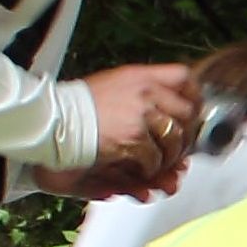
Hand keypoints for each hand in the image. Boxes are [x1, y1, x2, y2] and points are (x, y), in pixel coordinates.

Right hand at [68, 63, 205, 193]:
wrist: (54, 121)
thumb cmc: (78, 106)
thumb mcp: (113, 84)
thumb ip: (143, 93)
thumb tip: (173, 110)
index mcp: (140, 76)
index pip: (183, 77)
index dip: (193, 95)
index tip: (193, 110)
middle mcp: (145, 92)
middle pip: (186, 112)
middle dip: (185, 134)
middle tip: (178, 147)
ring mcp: (140, 116)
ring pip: (174, 141)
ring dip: (169, 156)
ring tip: (157, 162)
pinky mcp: (132, 140)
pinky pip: (154, 160)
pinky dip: (149, 169)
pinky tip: (139, 169)